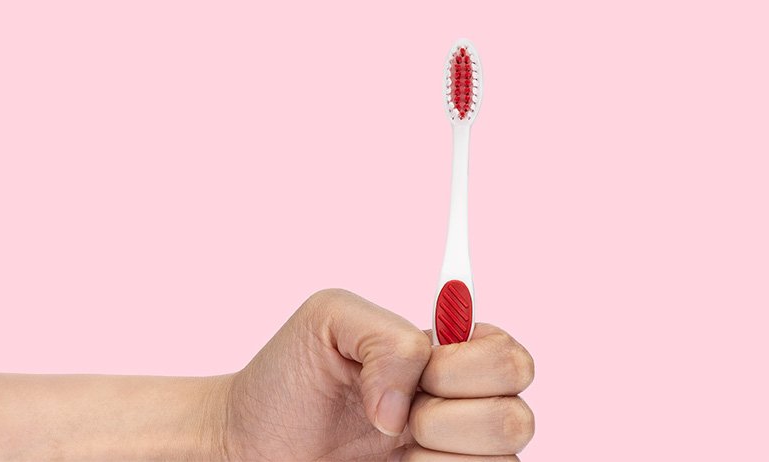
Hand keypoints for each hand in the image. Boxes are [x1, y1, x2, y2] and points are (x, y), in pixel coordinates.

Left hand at [221, 288, 534, 460]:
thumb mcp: (327, 319)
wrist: (251, 441)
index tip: (421, 370)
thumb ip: (386, 337)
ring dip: (433, 455)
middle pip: (517, 420)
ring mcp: (452, 457)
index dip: (467, 367)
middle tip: (391, 415)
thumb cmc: (288, 378)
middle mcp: (462, 410)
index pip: (512, 359)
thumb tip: (409, 401)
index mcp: (449, 359)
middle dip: (448, 416)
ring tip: (386, 446)